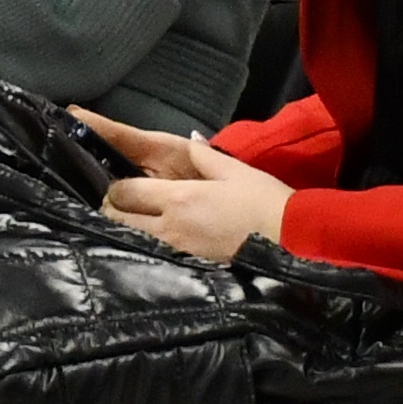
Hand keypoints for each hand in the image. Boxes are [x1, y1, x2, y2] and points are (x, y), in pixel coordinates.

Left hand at [82, 110, 292, 264]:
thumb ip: (204, 155)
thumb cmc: (263, 202)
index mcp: (178, 199)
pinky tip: (156, 235)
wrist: (288, 242)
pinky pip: (153, 251)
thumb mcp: (234, 170)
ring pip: (133, 238)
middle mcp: (169, 227)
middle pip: (119, 219)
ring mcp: (176, 249)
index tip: (117, 179)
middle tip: (121, 198)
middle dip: (114, 207)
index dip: (114, 185)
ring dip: (128, 226)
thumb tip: (191, 138)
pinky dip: (145, 242)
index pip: (125, 192)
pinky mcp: (187, 264)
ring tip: (136, 215)